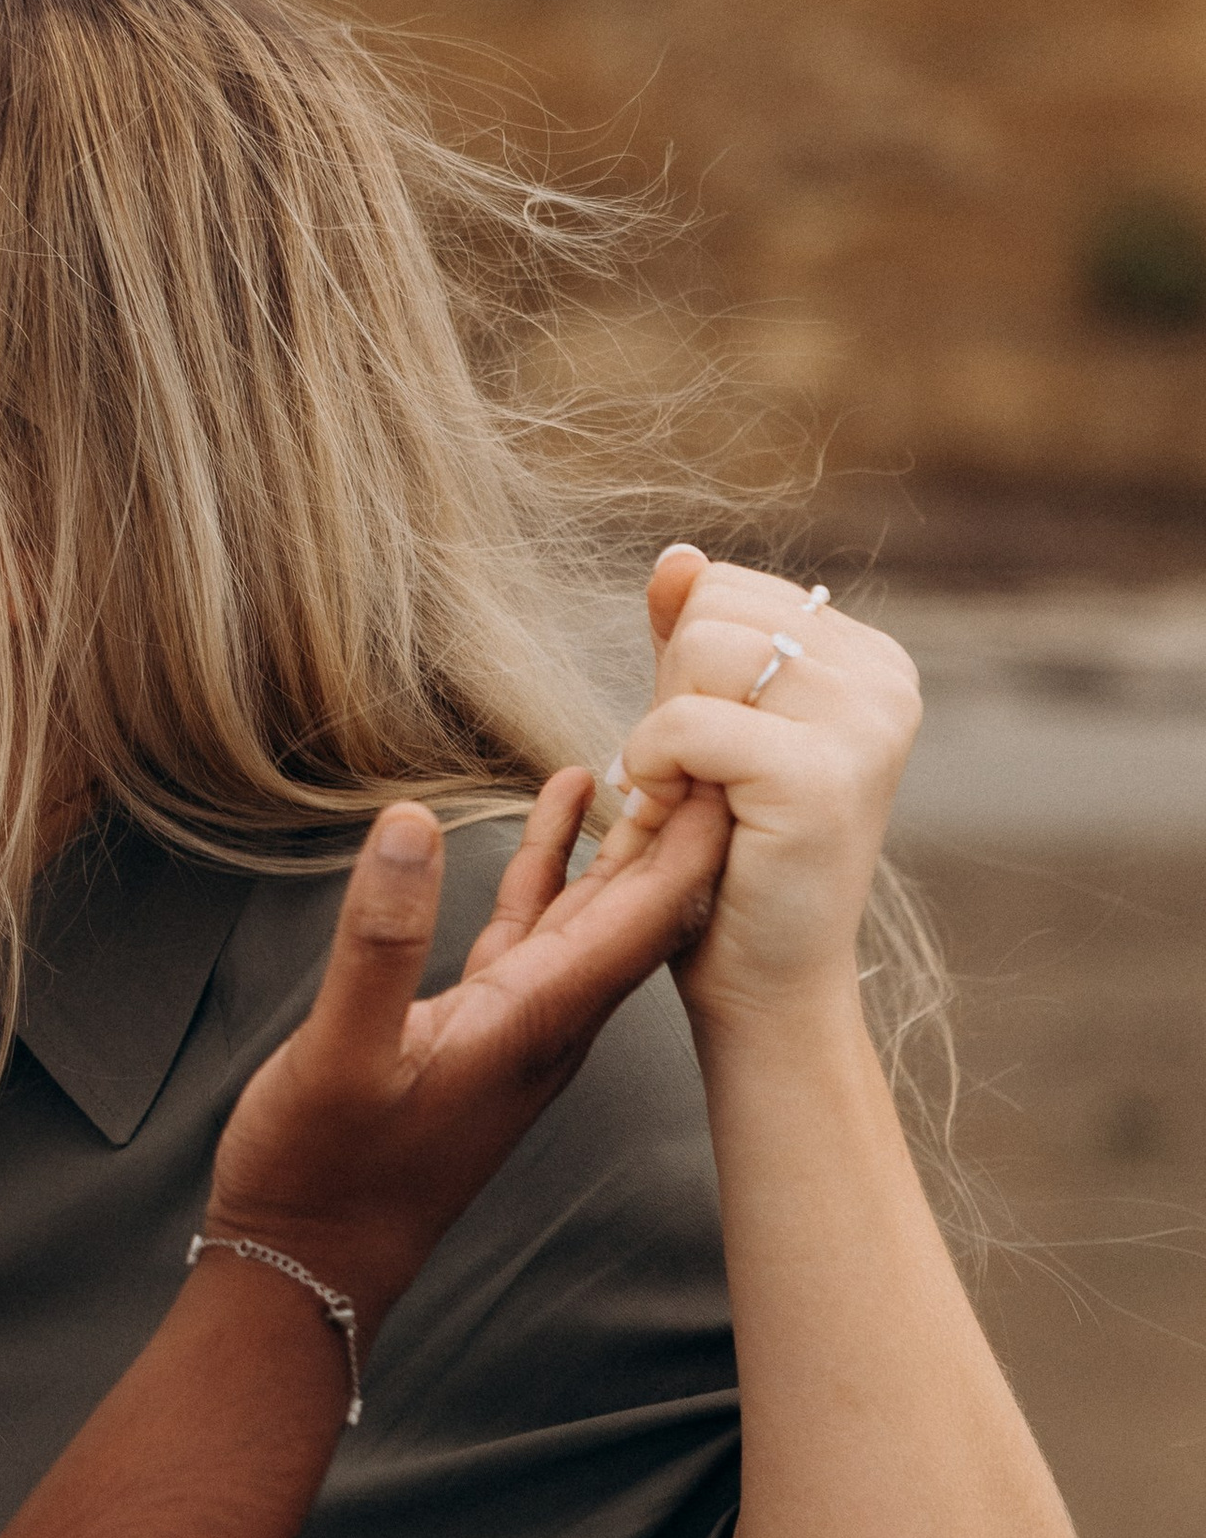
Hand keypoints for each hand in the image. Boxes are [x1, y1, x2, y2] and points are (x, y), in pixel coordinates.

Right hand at [203, 767, 730, 1347]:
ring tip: (654, 747)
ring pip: (595, 909)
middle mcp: (547, 1018)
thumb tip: (408, 822)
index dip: (690, 836)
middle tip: (714, 725)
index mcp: (535, 1019)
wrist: (307, 1262)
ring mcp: (516, 1020)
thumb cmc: (323, 1169)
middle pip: (642, 906)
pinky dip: (552, 863)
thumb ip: (378, 940)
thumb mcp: (339, 1053)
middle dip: (682, 820)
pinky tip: (558, 811)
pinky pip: (534, 923)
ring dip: (628, 833)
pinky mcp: (476, 1021)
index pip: (644, 915)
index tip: (726, 753)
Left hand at [587, 548, 920, 1031]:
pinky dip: (652, 770)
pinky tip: (678, 821)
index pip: (723, 587)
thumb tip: (676, 555)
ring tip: (692, 803)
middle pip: (709, 611)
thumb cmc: (729, 858)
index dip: (681, 667)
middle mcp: (884, 681)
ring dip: (658, 737)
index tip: (709, 750)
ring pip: (697, 653)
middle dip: (667, 697)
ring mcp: (863, 725)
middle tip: (694, 784)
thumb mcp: (707, 725)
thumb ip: (693, 635)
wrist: (764, 982)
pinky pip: (683, 722)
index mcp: (870, 659)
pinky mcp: (820, 776)